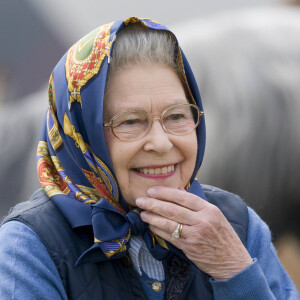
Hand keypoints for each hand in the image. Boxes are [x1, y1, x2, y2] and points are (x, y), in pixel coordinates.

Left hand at [136, 186, 252, 279]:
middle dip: (153, 204)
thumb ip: (195, 202)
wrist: (233, 262)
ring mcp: (195, 235)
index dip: (165, 193)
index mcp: (209, 209)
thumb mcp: (214, 215)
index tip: (152, 190)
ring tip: (142, 213)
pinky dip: (158, 230)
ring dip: (152, 217)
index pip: (183, 197)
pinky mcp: (189, 247)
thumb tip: (178, 189)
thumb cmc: (223, 236)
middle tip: (141, 200)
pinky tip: (151, 225)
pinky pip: (170, 237)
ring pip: (169, 223)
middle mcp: (202, 221)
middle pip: (172, 209)